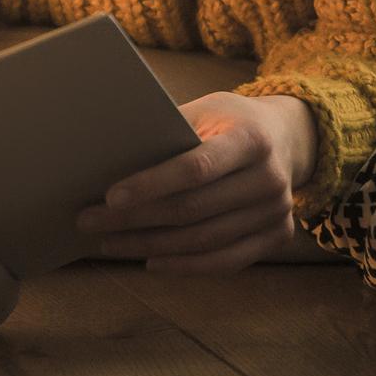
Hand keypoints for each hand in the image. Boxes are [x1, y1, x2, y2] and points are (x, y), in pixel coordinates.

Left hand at [75, 91, 319, 272]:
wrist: (287, 138)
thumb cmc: (229, 121)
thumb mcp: (206, 109)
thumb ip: (170, 132)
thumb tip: (107, 155)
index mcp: (252, 139)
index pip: (196, 168)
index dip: (151, 185)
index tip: (108, 197)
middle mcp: (271, 178)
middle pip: (192, 210)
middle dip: (134, 220)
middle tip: (89, 221)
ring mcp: (278, 211)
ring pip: (203, 241)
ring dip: (149, 246)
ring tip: (109, 243)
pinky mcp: (278, 235)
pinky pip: (226, 260)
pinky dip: (185, 266)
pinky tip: (150, 261)